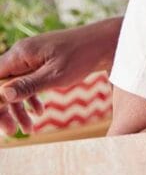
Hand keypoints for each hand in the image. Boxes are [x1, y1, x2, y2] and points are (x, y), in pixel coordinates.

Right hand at [0, 17, 121, 134]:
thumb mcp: (56, 75)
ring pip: (16, 86)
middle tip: (11, 131)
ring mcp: (32, 58)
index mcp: (20, 54)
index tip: (2, 121)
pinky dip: (32, 98)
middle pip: (2, 85)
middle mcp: (22, 54)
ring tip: (28, 129)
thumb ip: (29, 85)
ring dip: (19, 108)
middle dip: (5, 109)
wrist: (106, 43)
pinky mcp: (43, 63)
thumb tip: (3, 95)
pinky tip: (40, 113)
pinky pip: (29, 83)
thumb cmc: (83, 56)